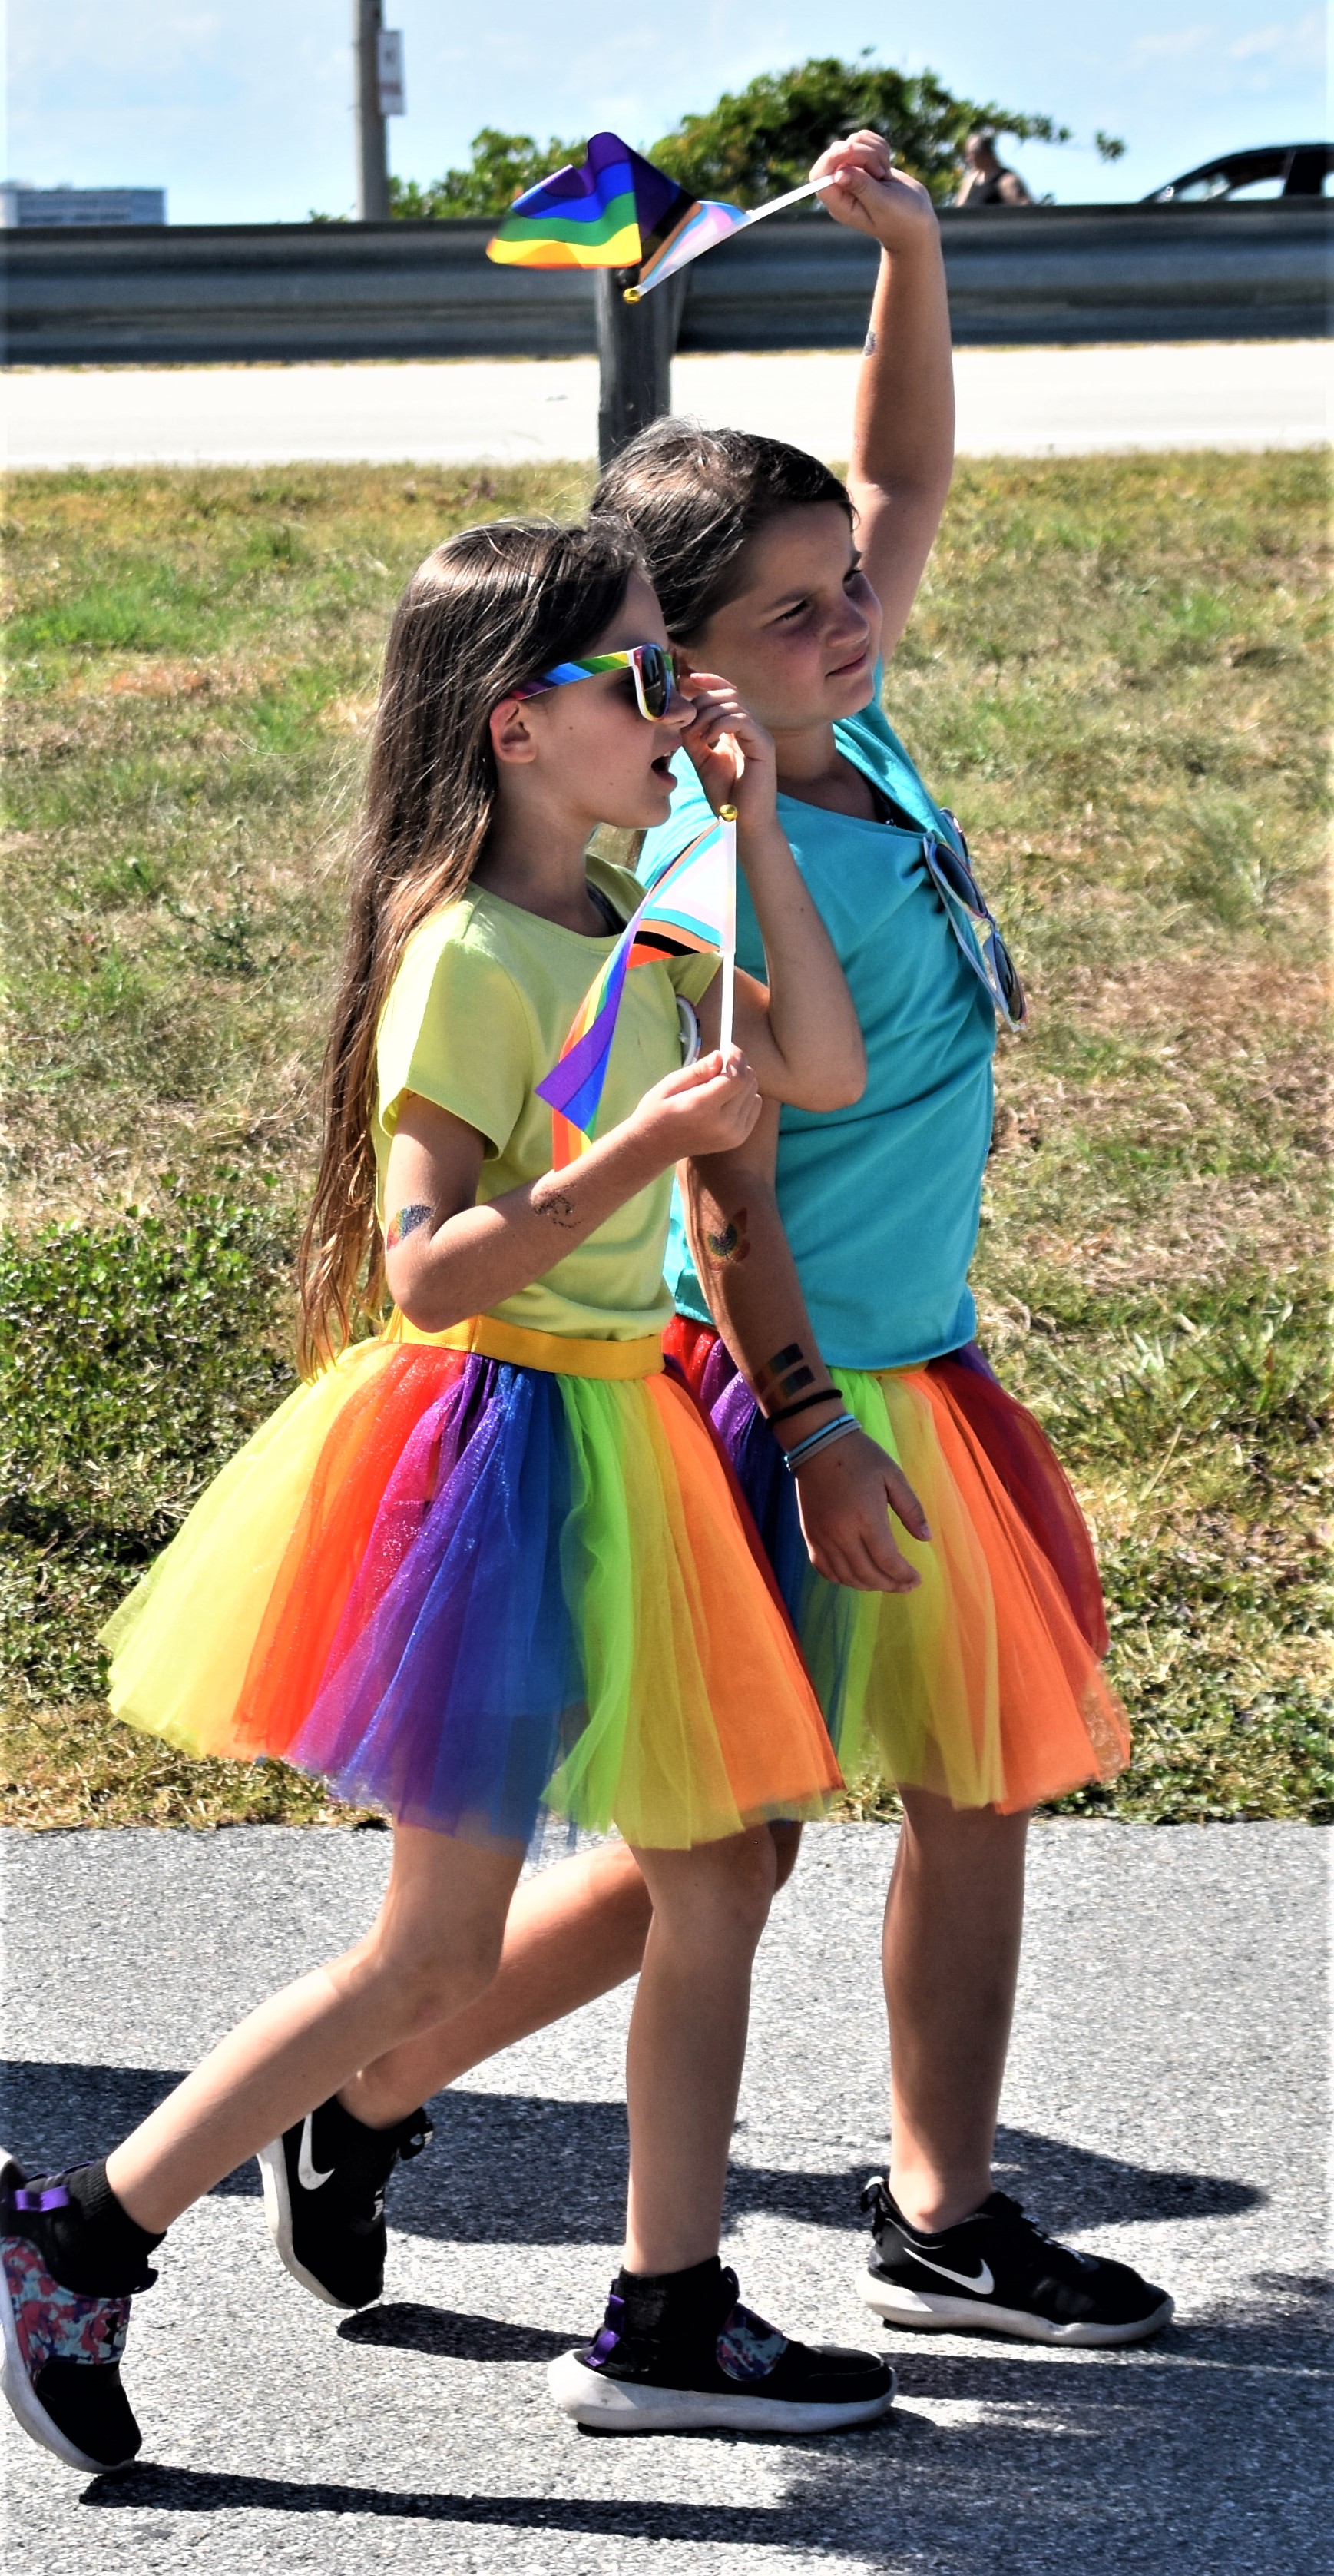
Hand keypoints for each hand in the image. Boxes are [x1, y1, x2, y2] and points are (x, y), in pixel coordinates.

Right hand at [631, 1047, 761, 1160]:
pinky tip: (724, 1100)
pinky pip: (754, 1106)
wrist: (655, 1147)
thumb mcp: (669, 1085)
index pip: (737, 1077)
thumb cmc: (657, 1111)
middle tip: (716, 1068)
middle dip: (736, 1068)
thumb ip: (698, 1071)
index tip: (727, 1047)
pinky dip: (744, 1097)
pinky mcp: (739, 1138)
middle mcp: (724, 1124)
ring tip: (716, 1087)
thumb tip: (721, 1055)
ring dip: (740, 1083)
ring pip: (754, 1092)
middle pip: (749, 1082)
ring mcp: (734, 1134)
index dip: (736, 1057)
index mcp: (704, 1108)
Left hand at [678, 671, 776, 826]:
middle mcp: (751, 728)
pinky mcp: (763, 746)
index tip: (689, 679)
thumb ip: (694, 737)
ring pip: (733, 705)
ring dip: (708, 715)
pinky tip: (708, 740)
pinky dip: (720, 725)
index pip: (727, 693)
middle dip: (703, 701)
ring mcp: (759, 736)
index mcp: (738, 730)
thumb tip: (682, 717)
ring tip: (695, 735)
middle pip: (729, 694)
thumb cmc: (726, 795)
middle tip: (687, 720)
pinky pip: (741, 720)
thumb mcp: (702, 760)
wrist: (743, 822)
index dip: (710, 681)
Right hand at [792, 1425, 930, 1591]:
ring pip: (846, 1577)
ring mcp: (822, 1537)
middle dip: (889, 1585)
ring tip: (884, 1582)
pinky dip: (842, 1579)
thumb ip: (911, 1509)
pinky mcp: (810, 1536)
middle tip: (905, 1585)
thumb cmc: (861, 1457)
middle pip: (867, 1574)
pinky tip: (856, 1576)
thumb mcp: (893, 1476)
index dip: (904, 1576)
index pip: (887, 1560)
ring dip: (867, 1585)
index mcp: (867, 1518)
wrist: (819, 1445)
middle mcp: (842, 1533)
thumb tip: (926, 1538)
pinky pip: (824, 1568)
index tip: (917, 1579)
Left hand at [810, 131, 938, 252]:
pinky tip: (886, 166)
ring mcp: (852, 173)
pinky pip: (865, 139)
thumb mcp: (882, 204)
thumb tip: (838, 174)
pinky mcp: (864, 161)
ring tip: (883, 174)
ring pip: (853, 142)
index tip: (851, 150)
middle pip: (836, 152)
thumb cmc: (901, 218)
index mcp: (839, 205)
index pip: (819, 175)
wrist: (917, 217)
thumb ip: (861, 187)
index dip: (831, 158)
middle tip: (879, 173)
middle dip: (860, 153)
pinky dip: (879, 147)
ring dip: (873, 152)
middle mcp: (842, 188)